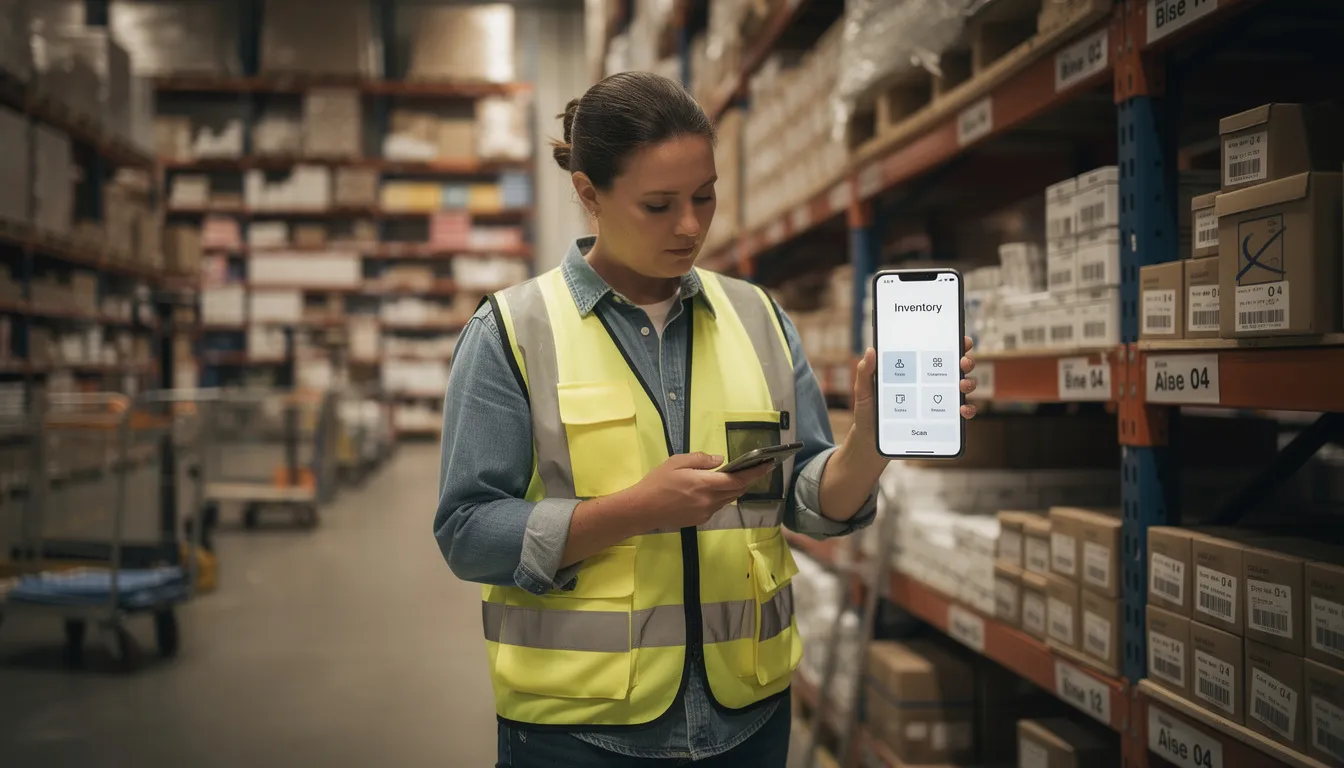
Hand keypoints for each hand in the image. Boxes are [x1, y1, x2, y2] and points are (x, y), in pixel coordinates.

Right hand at [628, 452, 775, 529]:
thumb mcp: (676, 462)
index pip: (738, 480)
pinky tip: (710, 490)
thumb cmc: (657, 483)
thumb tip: (719, 460)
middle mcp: (709, 501)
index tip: (769, 464)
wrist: (642, 509)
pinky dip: (720, 497)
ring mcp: (705, 513)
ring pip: (727, 499)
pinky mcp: (700, 520)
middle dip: (747, 480)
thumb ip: (700, 459)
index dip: (755, 473)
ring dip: (733, 489)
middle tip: (754, 467)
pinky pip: (716, 506)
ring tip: (732, 477)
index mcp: (704, 484)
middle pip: (736, 491)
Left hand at [849, 336, 979, 455]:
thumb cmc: (869, 412)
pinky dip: (967, 409)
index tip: (962, 340)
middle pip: (956, 367)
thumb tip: (871, 350)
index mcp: (915, 370)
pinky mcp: (941, 420)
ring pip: (963, 387)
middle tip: (962, 362)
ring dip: (969, 383)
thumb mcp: (863, 391)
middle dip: (966, 360)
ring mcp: (938, 402)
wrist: (872, 441)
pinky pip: (961, 413)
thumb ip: (865, 372)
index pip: (936, 352)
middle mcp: (930, 383)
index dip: (953, 343)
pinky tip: (962, 410)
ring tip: (962, 385)